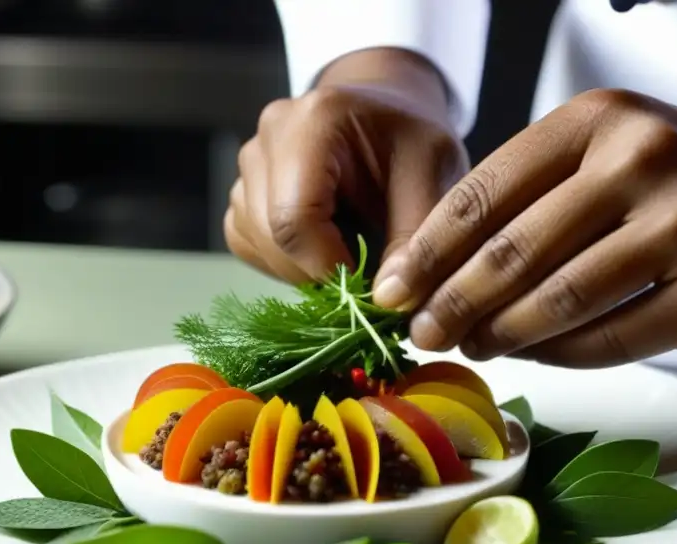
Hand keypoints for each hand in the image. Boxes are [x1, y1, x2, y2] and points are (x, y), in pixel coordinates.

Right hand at [225, 49, 467, 282]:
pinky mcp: (242, 189)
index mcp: (316, 121)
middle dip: (316, 272)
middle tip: (363, 279)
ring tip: (346, 256)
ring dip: (299, 269)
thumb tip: (393, 299)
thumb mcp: (434, 173)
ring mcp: (249, 162)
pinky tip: (319, 250)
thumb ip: (415, 235)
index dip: (326, 265)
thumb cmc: (410, 139)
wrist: (386, 112)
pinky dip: (280, 262)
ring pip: (254, 241)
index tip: (367, 286)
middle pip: (271, 233)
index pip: (295, 216)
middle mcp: (270, 135)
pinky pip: (245, 241)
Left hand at [372, 88, 676, 366]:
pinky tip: (534, 359)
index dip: (426, 251)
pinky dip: (560, 356)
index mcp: (599, 121)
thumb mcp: (611, 153)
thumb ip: (533, 196)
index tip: (390, 290)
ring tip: (474, 348)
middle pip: (512, 252)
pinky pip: (610, 339)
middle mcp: (641, 160)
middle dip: (452, 303)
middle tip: (421, 334)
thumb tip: (439, 268)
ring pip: (559, 300)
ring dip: (502, 335)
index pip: (484, 192)